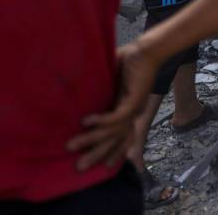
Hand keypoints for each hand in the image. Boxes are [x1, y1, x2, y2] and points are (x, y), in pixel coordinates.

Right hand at [66, 42, 157, 170]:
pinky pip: (117, 116)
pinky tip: (86, 122)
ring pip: (112, 131)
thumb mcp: (109, 82)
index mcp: (126, 110)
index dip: (112, 152)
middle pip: (115, 140)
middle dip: (97, 154)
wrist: (146, 50)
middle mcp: (132, 113)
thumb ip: (98, 92)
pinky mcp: (134, 100)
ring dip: (92, 139)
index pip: (120, 138)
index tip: (100, 166)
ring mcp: (134, 108)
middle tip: (79, 167)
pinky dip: (102, 121)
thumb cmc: (128, 63)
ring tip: (71, 145)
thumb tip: (76, 96)